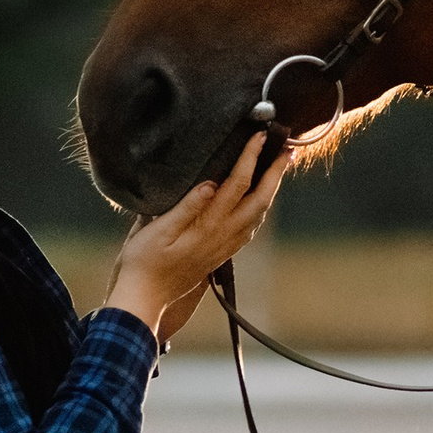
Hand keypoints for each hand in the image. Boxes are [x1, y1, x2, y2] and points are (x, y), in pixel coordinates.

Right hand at [105, 134, 289, 336]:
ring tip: (279, 168)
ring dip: (272, 189)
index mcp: (208, 225)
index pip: (237, 184)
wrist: (146, 297)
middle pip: (260, 200)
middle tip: (289, 150)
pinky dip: (261, 208)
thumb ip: (185, 207)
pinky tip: (260, 200)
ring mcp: (225, 246)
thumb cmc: (144, 261)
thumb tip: (210, 184)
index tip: (260, 136)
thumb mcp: (157, 231)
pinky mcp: (222, 254)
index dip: (251, 157)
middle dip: (276, 173)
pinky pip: (251, 227)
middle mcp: (223, 236)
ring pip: (259, 214)